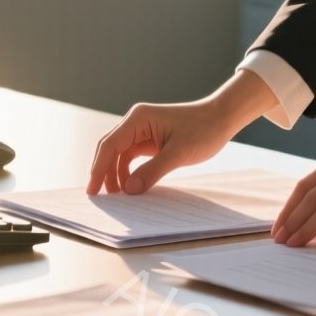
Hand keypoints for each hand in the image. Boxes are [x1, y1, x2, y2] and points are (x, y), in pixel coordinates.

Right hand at [86, 98, 238, 195]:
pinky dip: (128, 171)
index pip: (110, 145)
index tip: (93, 191)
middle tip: (100, 198)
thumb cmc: (203, 130)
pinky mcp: (151, 139)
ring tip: (118, 196)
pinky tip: (131, 186)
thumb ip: (152, 172)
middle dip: (103, 172)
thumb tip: (129, 190)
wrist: (222, 118)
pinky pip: (132, 156)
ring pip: (119, 154)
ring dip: (116, 174)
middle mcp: (136, 122)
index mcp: (138, 118)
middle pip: (110, 149)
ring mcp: (142, 130)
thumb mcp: (178, 154)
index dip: (98, 169)